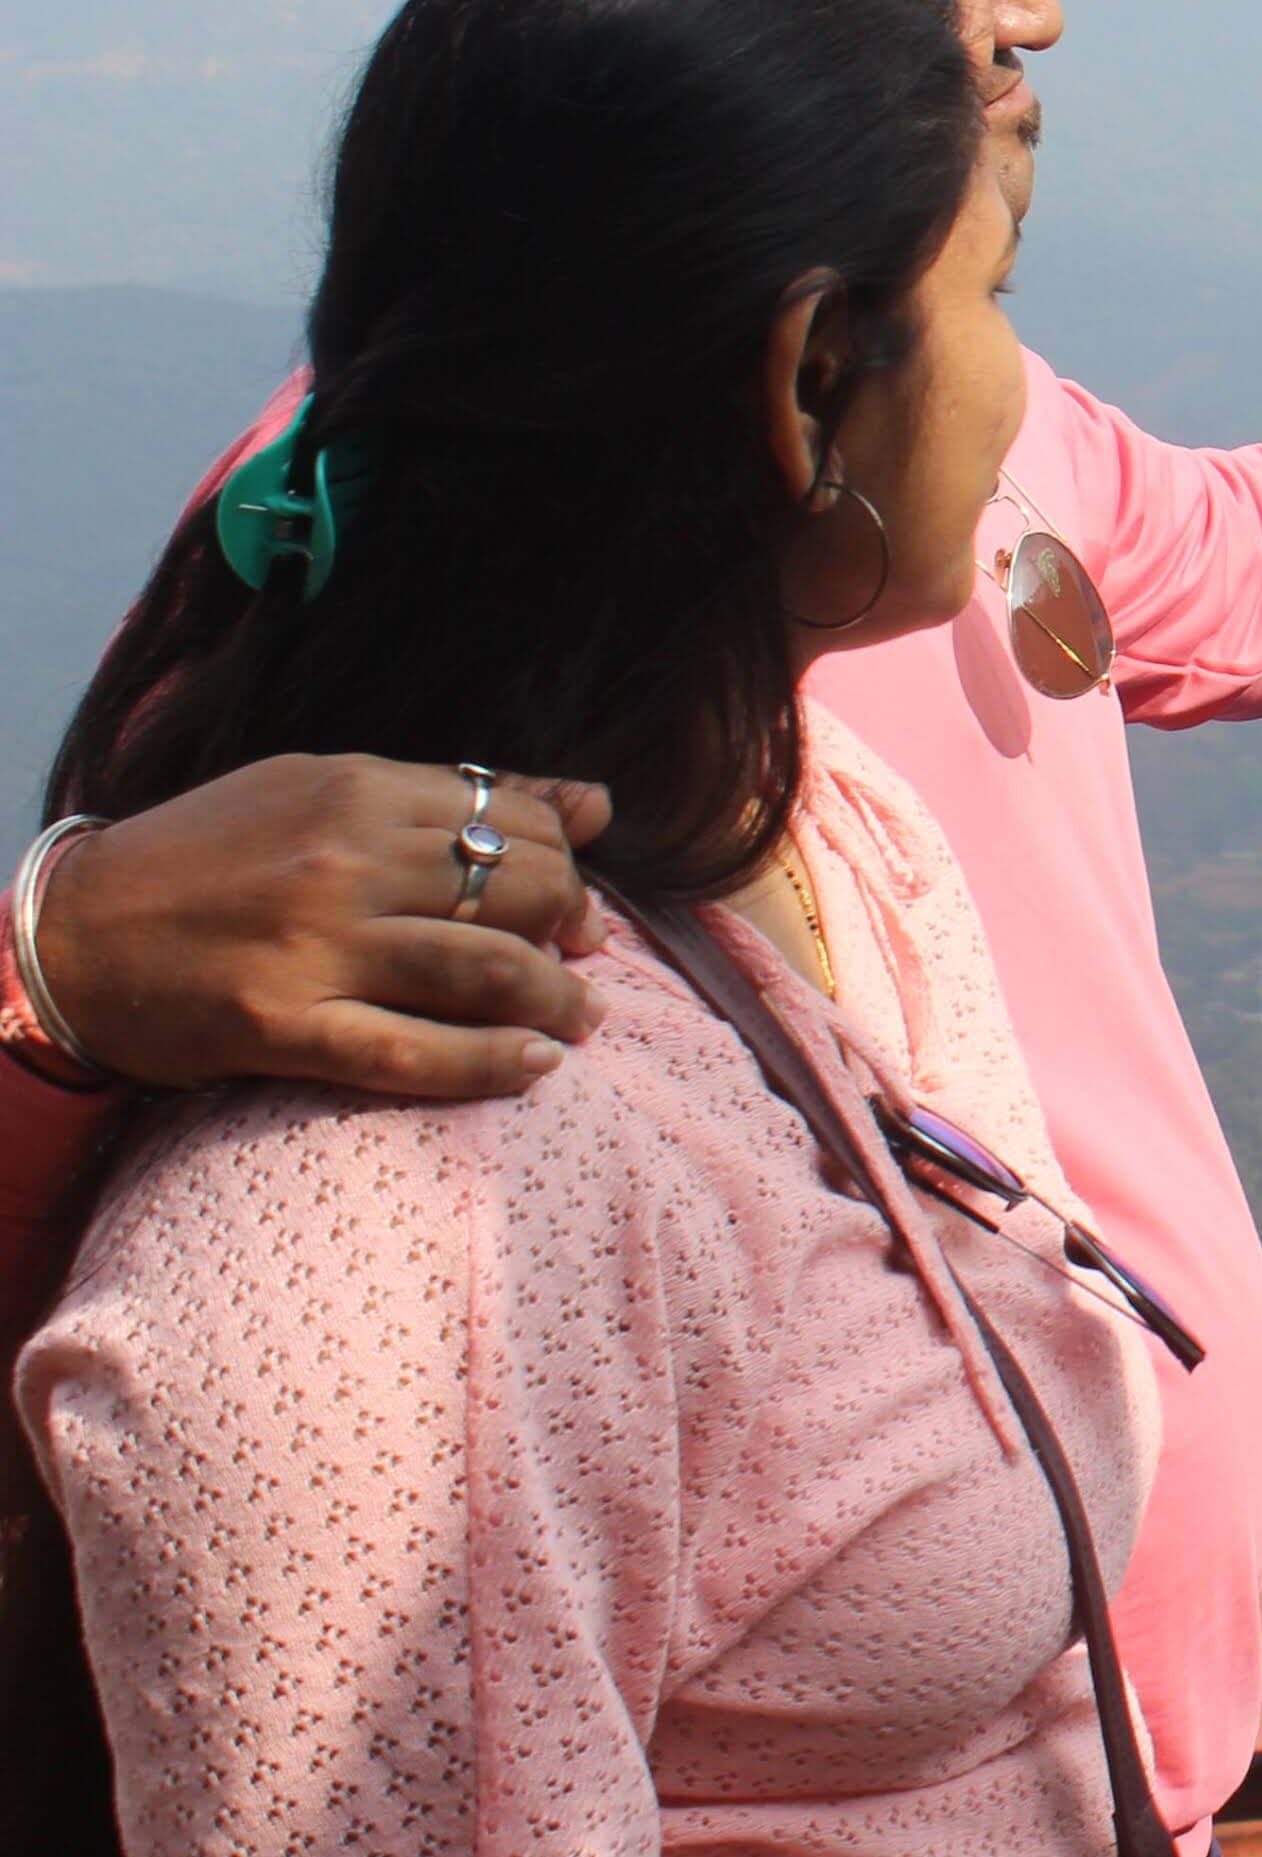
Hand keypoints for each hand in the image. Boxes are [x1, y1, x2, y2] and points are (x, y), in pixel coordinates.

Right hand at [38, 758, 610, 1098]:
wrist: (70, 934)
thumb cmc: (205, 859)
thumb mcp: (319, 792)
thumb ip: (453, 795)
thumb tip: (596, 803)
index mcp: (356, 790)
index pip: (515, 821)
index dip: (567, 864)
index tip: (575, 903)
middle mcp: (343, 860)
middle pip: (515, 893)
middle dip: (572, 930)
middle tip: (584, 960)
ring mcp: (314, 945)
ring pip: (484, 970)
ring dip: (556, 1000)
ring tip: (580, 1019)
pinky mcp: (281, 1025)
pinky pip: (413, 1052)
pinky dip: (490, 1064)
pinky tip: (536, 1067)